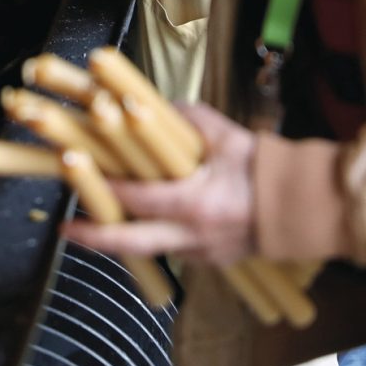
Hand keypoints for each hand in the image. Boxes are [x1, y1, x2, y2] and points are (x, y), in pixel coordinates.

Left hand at [61, 104, 258, 264]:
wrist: (301, 206)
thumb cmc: (262, 168)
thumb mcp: (224, 135)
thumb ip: (186, 118)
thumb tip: (147, 103)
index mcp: (196, 204)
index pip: (138, 198)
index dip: (105, 186)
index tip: (77, 170)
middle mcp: (193, 236)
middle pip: (131, 243)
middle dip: (94, 237)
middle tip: (64, 229)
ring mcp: (200, 254)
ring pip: (148, 250)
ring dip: (120, 237)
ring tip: (91, 224)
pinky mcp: (208, 262)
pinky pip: (171, 249)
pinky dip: (153, 236)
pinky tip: (140, 222)